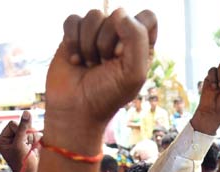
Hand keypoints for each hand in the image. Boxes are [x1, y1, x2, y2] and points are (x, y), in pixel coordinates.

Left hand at [0, 110, 39, 171]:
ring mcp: (20, 141)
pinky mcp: (29, 144)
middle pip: (22, 126)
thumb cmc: (22, 163)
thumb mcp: (20, 144)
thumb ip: (24, 128)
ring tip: (30, 149)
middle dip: (27, 135)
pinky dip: (37, 142)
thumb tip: (27, 112)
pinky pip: (35, 135)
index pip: (12, 124)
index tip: (22, 142)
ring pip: (30, 131)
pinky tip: (34, 149)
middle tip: (27, 146)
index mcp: (2, 139)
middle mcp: (10, 139)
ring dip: (33, 139)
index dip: (19, 130)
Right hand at [46, 8, 157, 150]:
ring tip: (91, 64)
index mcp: (141, 45)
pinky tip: (76, 60)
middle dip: (108, 42)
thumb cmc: (108, 95)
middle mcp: (120, 36)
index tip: (123, 54)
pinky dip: (72, 41)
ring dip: (89, 44)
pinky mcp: (74, 35)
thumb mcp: (133, 74)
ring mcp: (96, 34)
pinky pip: (72, 20)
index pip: (147, 17)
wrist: (76, 110)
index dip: (135, 31)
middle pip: (117, 14)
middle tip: (105, 65)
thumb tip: (120, 13)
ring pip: (93, 15)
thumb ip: (136, 39)